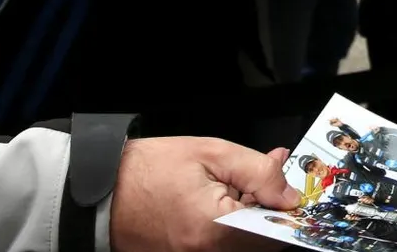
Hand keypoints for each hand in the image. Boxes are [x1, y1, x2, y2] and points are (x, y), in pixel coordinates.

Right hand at [110, 136, 299, 251]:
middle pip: (261, 243)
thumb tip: (288, 194)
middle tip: (267, 185)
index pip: (275, 233)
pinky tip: (223, 205)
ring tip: (236, 191)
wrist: (101, 189)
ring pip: (242, 246)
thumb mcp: (212, 154)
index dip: (290, 213)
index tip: (294, 196)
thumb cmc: (148, 168)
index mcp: (215, 227)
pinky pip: (221, 248)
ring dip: (250, 221)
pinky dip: (230, 229)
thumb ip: (257, 172)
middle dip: (270, 214)